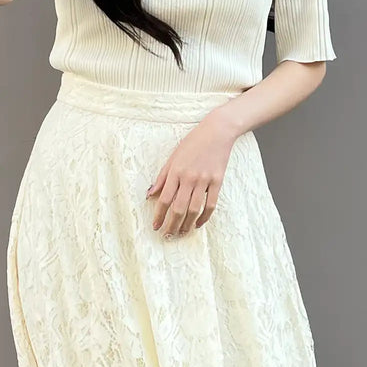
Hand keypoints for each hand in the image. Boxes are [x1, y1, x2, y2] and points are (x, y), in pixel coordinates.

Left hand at [149, 111, 236, 236]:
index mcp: (175, 171)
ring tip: (182, 232)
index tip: (155, 226)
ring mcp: (204, 180)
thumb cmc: (193, 143)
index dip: (159, 215)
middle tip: (168, 235)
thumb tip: (150, 194)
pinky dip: (204, 217)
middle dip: (172, 225)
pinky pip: (210, 205)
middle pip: (178, 208)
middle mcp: (189, 178)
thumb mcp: (173, 157)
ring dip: (187, 224)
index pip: (164, 199)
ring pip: (194, 209)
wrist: (217, 131)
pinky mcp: (217, 182)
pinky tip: (198, 224)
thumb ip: (162, 177)